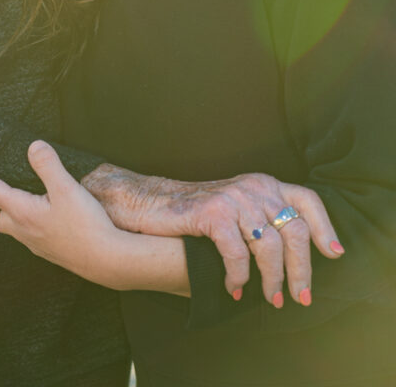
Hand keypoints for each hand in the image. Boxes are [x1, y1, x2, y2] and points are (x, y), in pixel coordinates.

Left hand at [0, 142, 188, 293]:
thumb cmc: (87, 227)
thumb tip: (32, 144)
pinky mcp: (44, 243)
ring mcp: (31, 238)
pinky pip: (15, 226)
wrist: (107, 261)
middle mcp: (20, 228)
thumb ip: (48, 166)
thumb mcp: (68, 191)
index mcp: (21, 211)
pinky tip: (18, 212)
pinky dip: (4, 216)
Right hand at [81, 164, 342, 306]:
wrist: (149, 203)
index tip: (334, 254)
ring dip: (273, 280)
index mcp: (263, 184)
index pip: (306, 200)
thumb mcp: (237, 208)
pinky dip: (239, 276)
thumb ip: (263, 221)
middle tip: (299, 297)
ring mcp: (234, 197)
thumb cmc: (195, 214)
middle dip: (302, 270)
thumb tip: (293, 263)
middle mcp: (254, 186)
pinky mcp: (213, 212)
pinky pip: (238, 253)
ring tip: (270, 298)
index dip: (324, 228)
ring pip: (271, 246)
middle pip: (295, 230)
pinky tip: (233, 288)